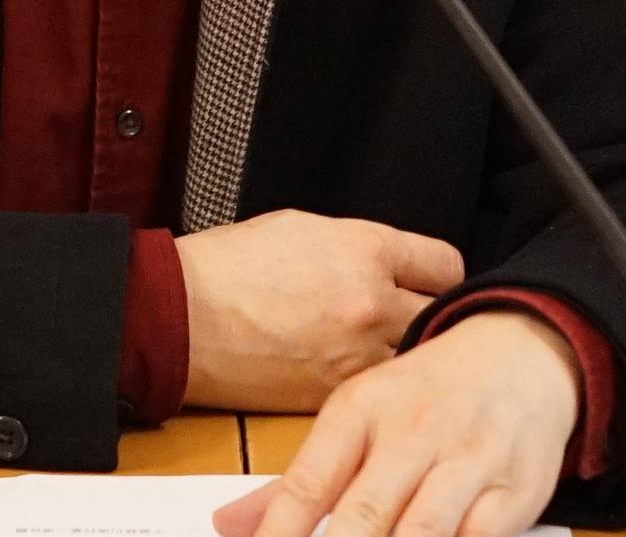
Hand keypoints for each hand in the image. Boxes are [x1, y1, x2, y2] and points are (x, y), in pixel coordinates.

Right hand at [176, 210, 465, 411]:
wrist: (178, 318)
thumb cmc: (229, 267)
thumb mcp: (303, 228)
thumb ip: (359, 245)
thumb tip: (391, 262)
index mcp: (365, 251)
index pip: (446, 265)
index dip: (438, 272)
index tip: (431, 279)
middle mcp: (371, 304)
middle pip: (442, 316)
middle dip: (430, 314)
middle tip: (413, 315)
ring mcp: (354, 357)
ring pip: (413, 361)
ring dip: (403, 354)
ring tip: (379, 345)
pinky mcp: (332, 398)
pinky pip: (373, 390)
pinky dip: (369, 383)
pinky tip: (347, 368)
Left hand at [214, 312, 580, 536]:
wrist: (523, 348)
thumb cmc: (425, 394)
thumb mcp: (358, 415)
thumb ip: (300, 479)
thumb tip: (230, 527)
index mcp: (361, 409)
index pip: (308, 483)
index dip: (278, 533)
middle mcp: (412, 432)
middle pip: (364, 515)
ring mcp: (467, 461)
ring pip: (423, 533)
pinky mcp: (515, 490)